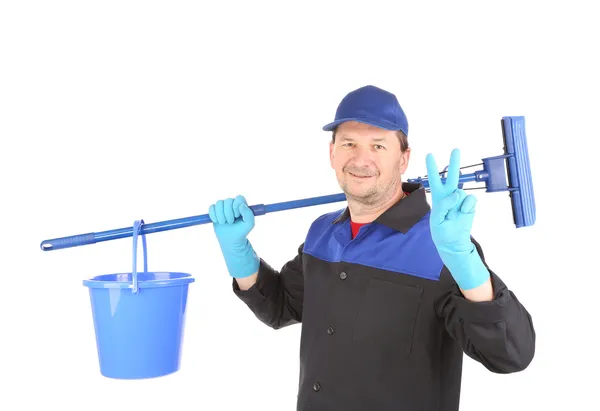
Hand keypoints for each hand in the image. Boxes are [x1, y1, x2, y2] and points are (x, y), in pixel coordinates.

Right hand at [208, 195, 258, 277]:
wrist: (232, 243)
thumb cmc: (242, 234)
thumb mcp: (249, 224)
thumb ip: (248, 214)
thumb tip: (242, 205)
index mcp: (242, 206)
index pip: (238, 199)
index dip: (237, 207)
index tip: (237, 217)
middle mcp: (232, 205)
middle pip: (227, 201)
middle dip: (229, 214)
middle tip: (231, 223)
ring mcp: (223, 208)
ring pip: (219, 204)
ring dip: (222, 216)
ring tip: (226, 224)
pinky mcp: (215, 213)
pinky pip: (211, 208)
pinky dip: (214, 215)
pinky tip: (218, 222)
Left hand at [425, 148, 488, 289]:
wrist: (454, 241)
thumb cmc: (442, 231)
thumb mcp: (438, 220)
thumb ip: (444, 206)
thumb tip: (456, 193)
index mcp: (438, 198)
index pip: (434, 180)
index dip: (431, 168)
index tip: (429, 154)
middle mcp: (449, 195)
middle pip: (452, 176)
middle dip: (454, 162)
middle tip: (456, 149)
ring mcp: (460, 199)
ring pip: (461, 192)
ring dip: (458, 203)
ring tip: (455, 214)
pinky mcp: (469, 204)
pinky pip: (470, 200)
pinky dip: (467, 207)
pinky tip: (463, 213)